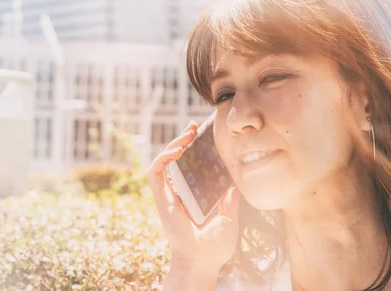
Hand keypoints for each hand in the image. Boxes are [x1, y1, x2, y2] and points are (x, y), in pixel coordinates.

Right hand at [147, 121, 240, 272]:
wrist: (203, 262)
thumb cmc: (215, 247)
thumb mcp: (229, 218)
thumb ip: (230, 200)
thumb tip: (236, 184)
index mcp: (192, 197)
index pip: (190, 167)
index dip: (193, 150)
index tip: (203, 136)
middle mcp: (178, 194)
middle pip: (175, 160)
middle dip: (182, 140)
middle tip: (194, 127)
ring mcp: (168, 195)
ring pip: (163, 161)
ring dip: (172, 144)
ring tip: (187, 134)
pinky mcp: (160, 198)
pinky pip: (155, 173)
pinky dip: (163, 158)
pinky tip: (177, 150)